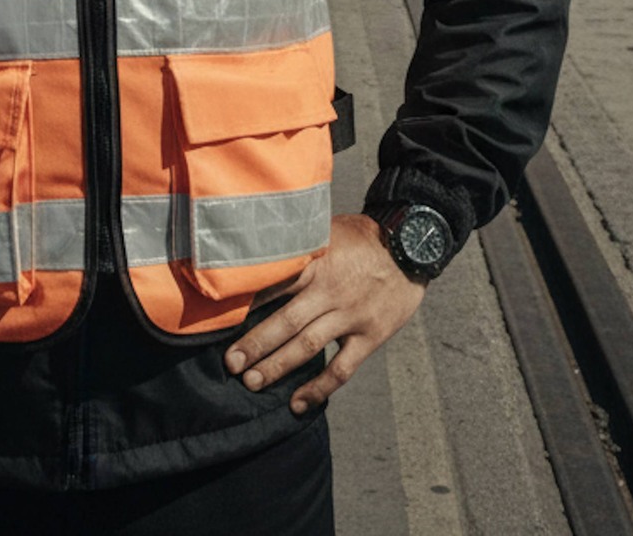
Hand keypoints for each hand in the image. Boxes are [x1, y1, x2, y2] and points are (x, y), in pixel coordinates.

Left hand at [224, 212, 426, 414]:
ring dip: (277, 366)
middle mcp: (329, 290)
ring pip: (307, 346)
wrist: (412, 244)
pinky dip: (319, 388)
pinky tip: (298, 403)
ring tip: (252, 383)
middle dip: (255, 344)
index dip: (247, 303)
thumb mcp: (327, 228)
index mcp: (316, 261)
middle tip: (230, 363)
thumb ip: (297, 242)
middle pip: (285, 321)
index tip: (221, 318)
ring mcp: (350, 316)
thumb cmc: (363, 236)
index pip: (274, 284)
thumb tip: (258, 244)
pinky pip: (341, 369)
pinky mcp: (369, 336)